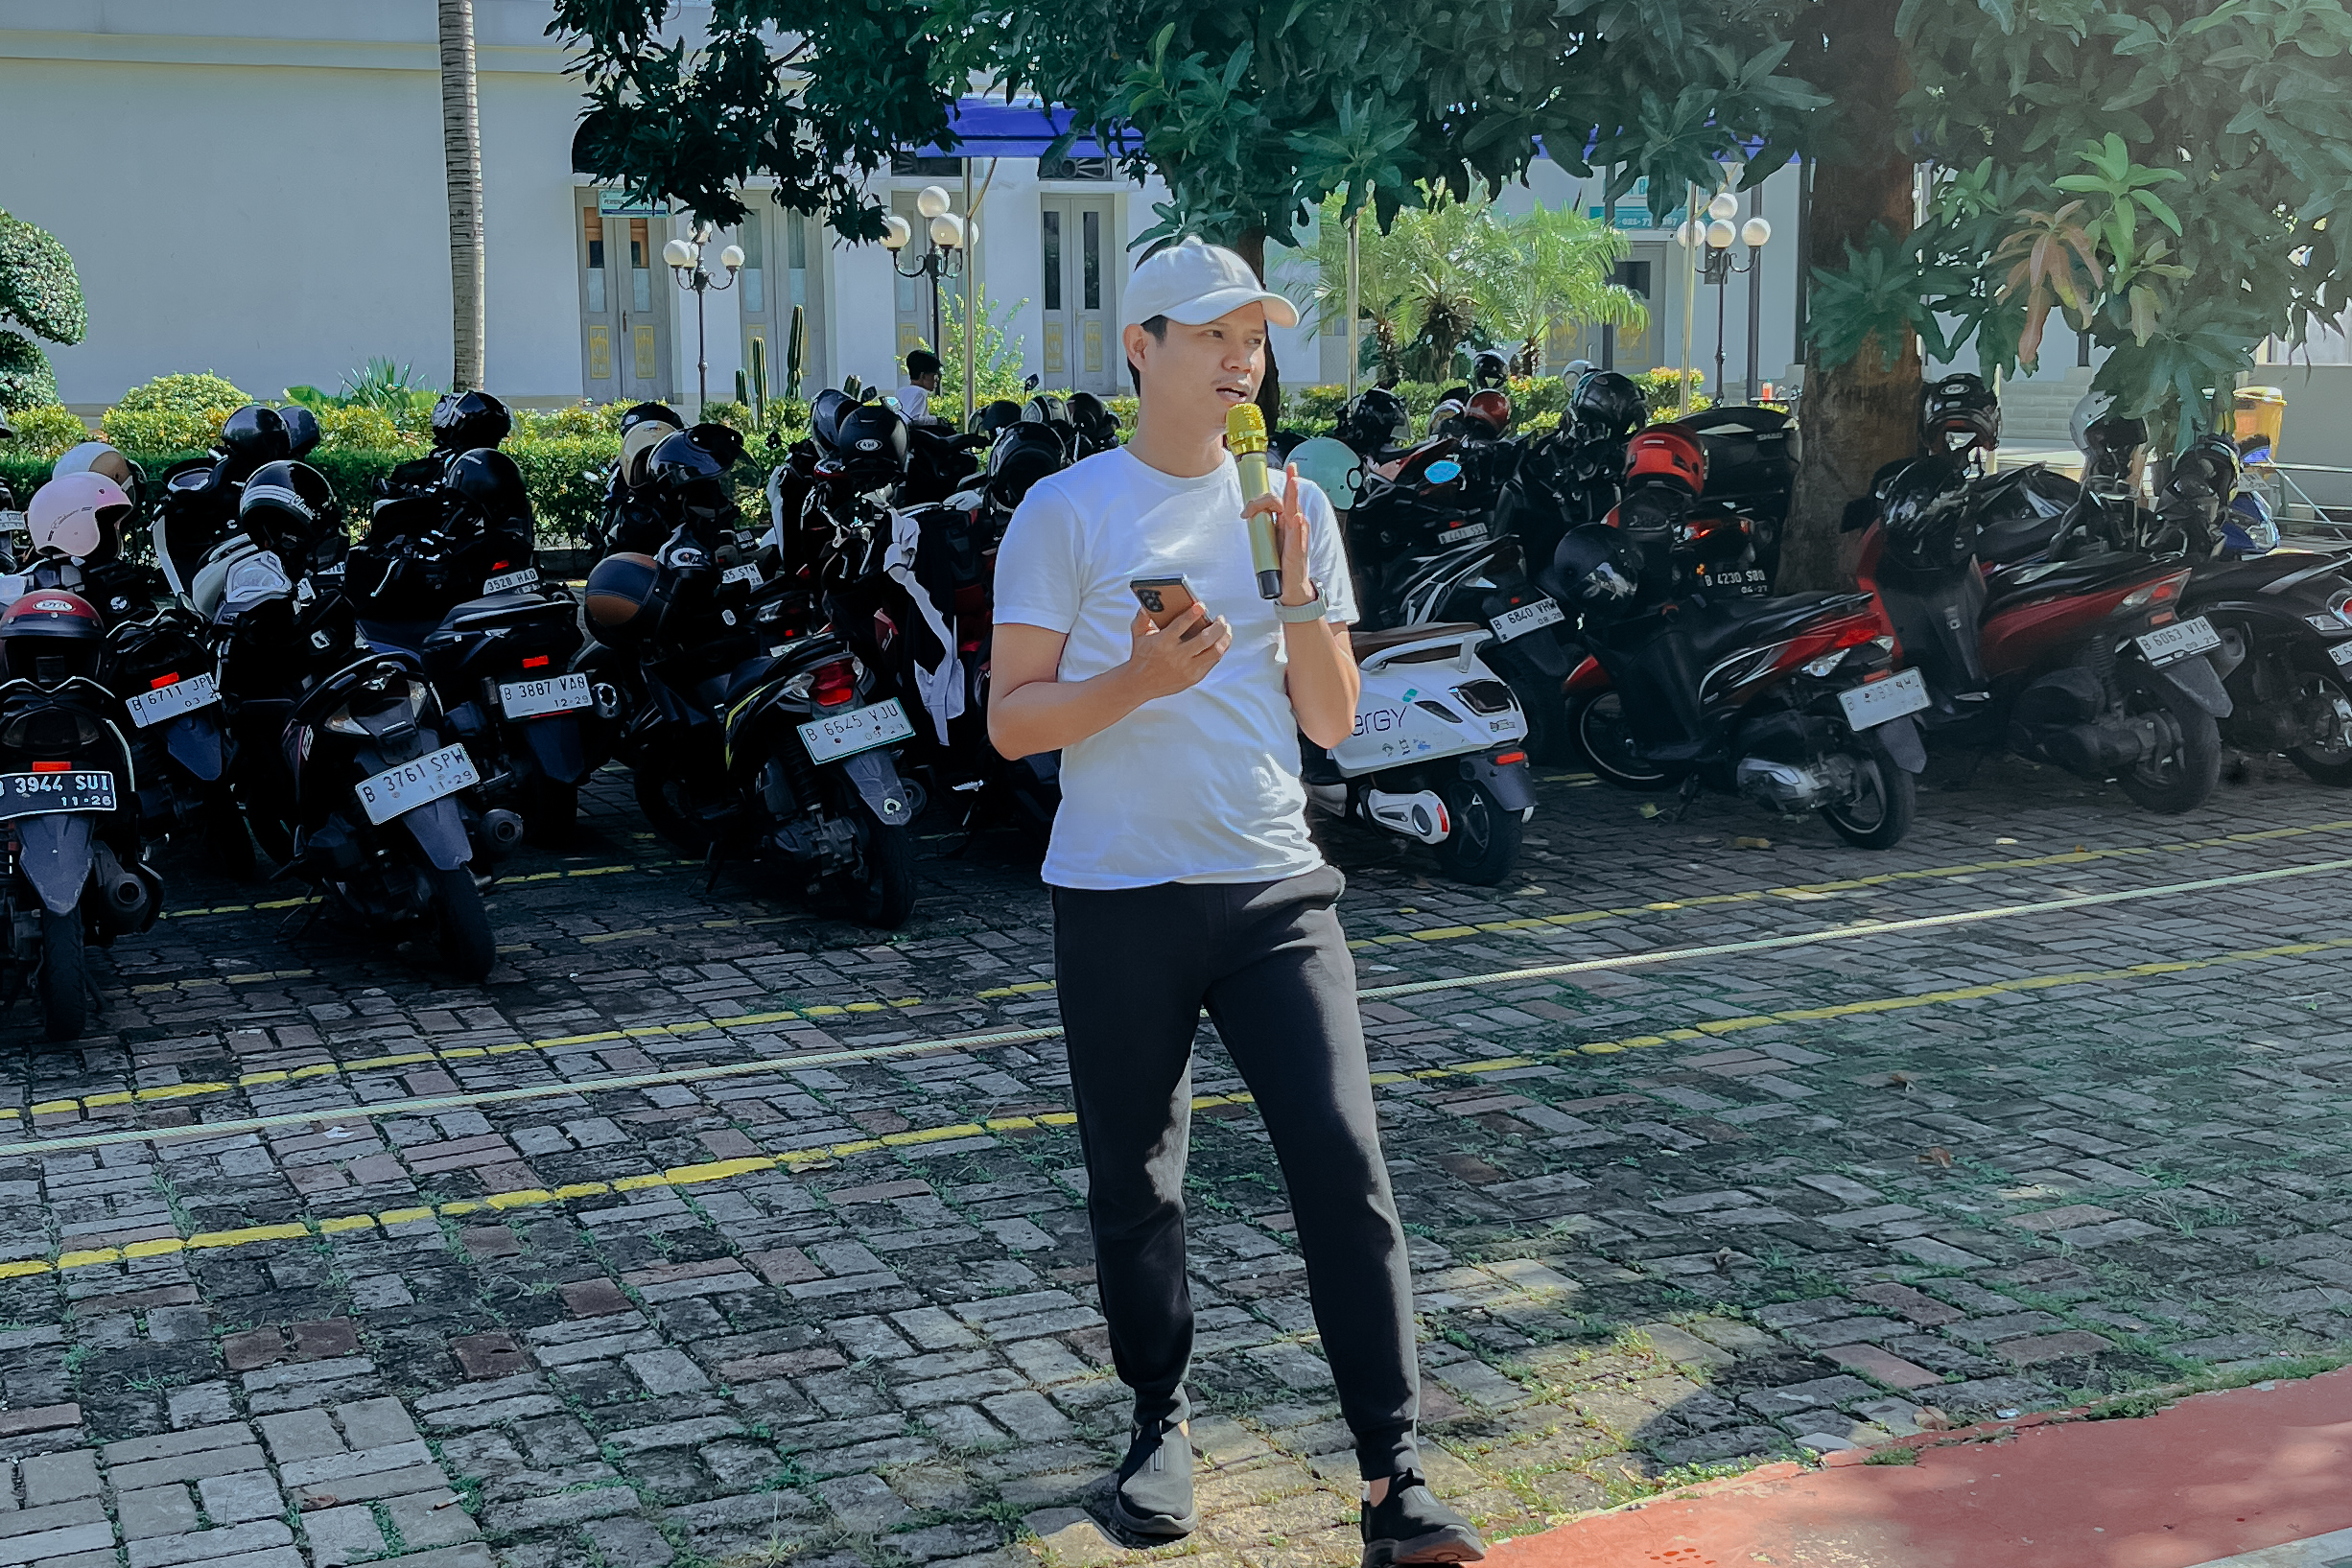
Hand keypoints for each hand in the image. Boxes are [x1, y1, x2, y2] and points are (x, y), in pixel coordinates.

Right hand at [1122, 603, 1230, 700]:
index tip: (1201, 605)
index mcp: (1163, 642)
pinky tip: (1221, 641)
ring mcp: (1187, 668)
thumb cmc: (1141, 655)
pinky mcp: (1194, 677)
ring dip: (1224, 638)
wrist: (1140, 683)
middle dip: (1218, 626)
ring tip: (1226, 629)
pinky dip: (1220, 649)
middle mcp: (1176, 656)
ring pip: (1215, 652)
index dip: (1193, 614)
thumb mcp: (1138, 634)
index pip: (1180, 626)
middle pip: (1205, 639)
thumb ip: (1143, 616)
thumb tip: (1149, 602)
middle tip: (1220, 618)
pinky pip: (1213, 661)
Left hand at [1244, 462, 1313, 603]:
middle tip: (1292, 469)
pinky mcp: (1297, 553)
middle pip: (1292, 501)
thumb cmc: (1283, 563)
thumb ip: (1263, 525)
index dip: (1269, 496)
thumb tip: (1249, 513)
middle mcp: (1294, 527)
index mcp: (1286, 523)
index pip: (1282, 500)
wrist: (1291, 587)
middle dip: (1292, 483)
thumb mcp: (1270, 540)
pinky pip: (1298, 538)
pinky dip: (1298, 527)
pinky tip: (1298, 518)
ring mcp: (1297, 539)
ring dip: (1294, 498)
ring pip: (1296, 514)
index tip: (1254, 502)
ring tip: (1294, 484)